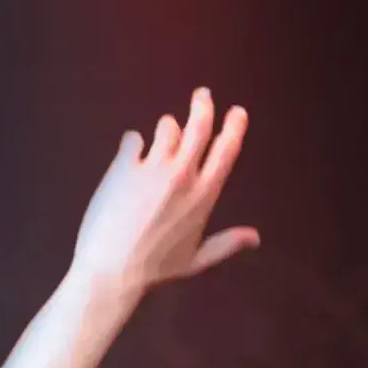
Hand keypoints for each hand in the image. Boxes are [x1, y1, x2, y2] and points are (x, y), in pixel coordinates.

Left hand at [69, 88, 257, 297]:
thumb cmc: (155, 270)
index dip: (234, 126)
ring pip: (166, 127)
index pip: (227, 149)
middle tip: (202, 95)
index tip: (237, 112)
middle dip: (203, 105)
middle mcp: (181, 175)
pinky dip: (133, 143)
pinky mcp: (123, 167)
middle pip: (199, 125)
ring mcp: (151, 168)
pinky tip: (131, 151)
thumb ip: (226, 243)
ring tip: (163, 133)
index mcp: (204, 195)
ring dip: (166, 128)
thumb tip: (255, 237)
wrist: (111, 271)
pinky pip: (132, 140)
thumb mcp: (196, 260)